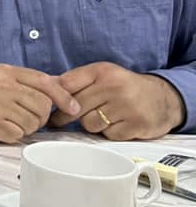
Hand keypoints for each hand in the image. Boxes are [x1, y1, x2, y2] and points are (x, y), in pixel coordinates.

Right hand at [0, 63, 80, 142]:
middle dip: (41, 116)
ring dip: (27, 127)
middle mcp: (2, 87)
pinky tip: (2, 130)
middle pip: (42, 104)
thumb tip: (58, 85)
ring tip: (13, 124)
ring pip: (32, 122)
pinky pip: (17, 134)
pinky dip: (13, 135)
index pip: (44, 81)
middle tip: (29, 119)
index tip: (73, 108)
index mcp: (5, 72)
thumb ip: (23, 80)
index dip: (63, 96)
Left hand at [48, 62, 183, 138]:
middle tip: (58, 121)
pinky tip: (117, 124)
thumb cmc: (123, 87)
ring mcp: (126, 106)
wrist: (162, 98)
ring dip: (91, 124)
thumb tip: (44, 89)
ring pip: (89, 124)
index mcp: (102, 71)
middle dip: (65, 116)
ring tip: (102, 117)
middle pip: (75, 108)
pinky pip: (107, 135)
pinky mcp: (136, 125)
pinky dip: (108, 133)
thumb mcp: (101, 75)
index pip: (66, 84)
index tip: (46, 106)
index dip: (53, 98)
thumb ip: (75, 81)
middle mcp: (114, 86)